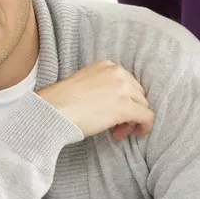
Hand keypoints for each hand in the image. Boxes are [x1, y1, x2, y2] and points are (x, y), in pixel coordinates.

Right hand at [38, 60, 154, 140]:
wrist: (52, 110)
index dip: (125, 99)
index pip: (128, 82)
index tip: (114, 112)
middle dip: (131, 109)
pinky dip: (145, 126)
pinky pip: (146, 116)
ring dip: (133, 120)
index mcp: (107, 65)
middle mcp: (117, 72)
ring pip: (143, 105)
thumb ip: (103, 87)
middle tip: (117, 126)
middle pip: (137, 93)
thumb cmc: (62, 102)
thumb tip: (115, 104)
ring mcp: (122, 88)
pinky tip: (137, 134)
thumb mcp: (85, 84)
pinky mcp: (125, 107)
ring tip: (118, 132)